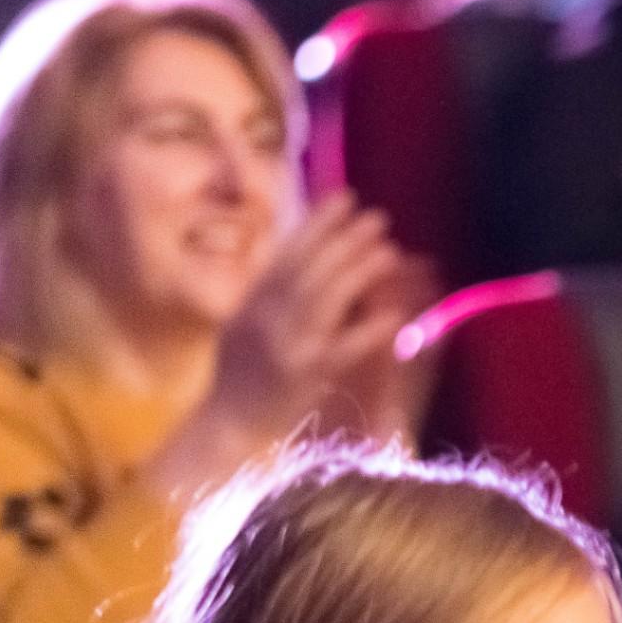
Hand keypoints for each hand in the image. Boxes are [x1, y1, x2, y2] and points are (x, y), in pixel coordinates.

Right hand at [204, 195, 426, 447]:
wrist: (227, 425)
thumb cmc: (238, 376)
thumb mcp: (243, 322)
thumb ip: (267, 288)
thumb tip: (296, 249)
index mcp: (252, 300)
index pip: (288, 250)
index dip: (317, 221)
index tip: (344, 197)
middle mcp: (266, 316)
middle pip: (309, 266)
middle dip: (344, 237)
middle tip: (378, 216)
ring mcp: (287, 343)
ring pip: (326, 297)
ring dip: (359, 270)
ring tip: (389, 249)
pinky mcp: (307, 374)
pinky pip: (344, 347)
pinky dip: (369, 329)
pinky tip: (394, 315)